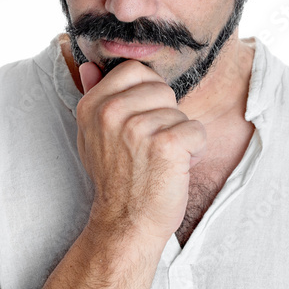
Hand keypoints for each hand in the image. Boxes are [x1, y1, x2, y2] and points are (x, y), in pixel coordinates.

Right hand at [76, 59, 206, 243]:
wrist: (125, 223)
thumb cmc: (117, 180)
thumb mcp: (94, 136)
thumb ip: (96, 98)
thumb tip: (91, 65)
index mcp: (92, 105)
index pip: (134, 70)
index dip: (147, 94)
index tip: (141, 122)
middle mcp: (111, 113)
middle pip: (162, 89)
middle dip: (165, 117)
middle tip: (150, 147)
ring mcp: (137, 128)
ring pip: (181, 113)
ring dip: (179, 138)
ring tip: (160, 161)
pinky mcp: (165, 145)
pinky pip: (197, 131)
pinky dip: (194, 152)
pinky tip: (175, 169)